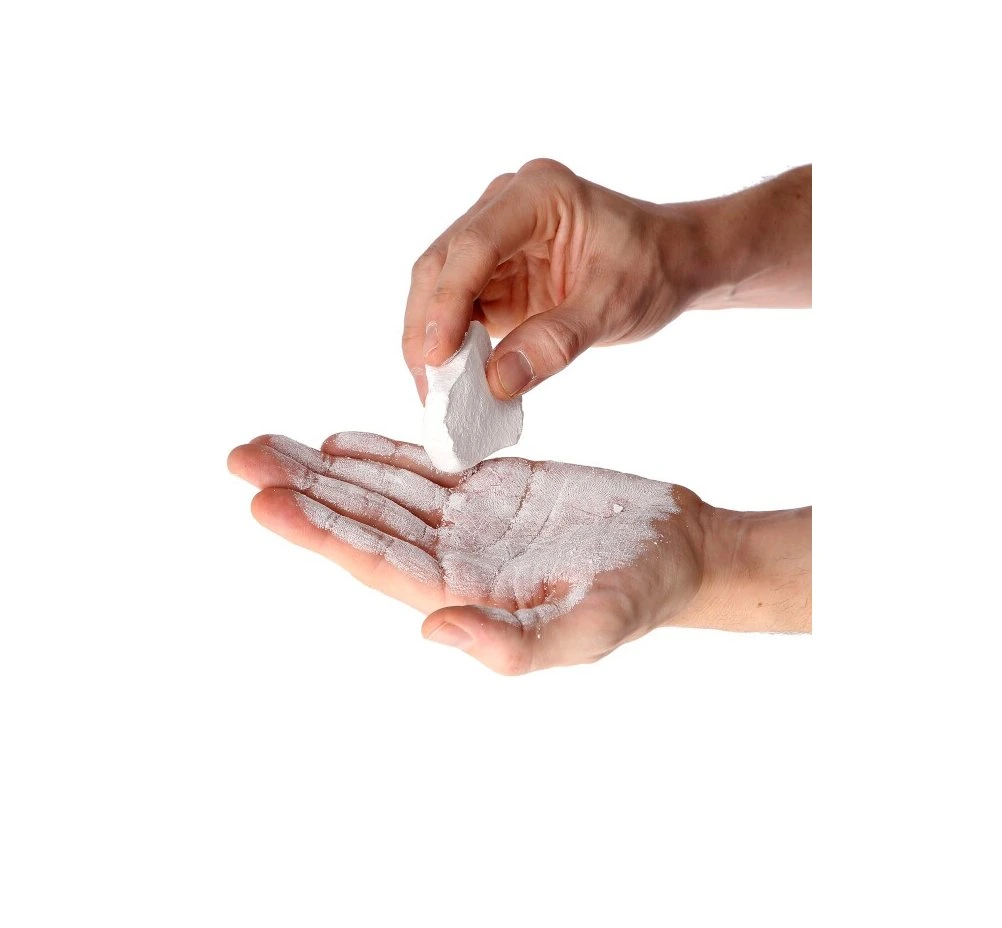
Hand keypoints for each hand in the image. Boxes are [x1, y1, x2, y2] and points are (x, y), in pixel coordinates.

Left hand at [227, 431, 707, 673]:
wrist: (678, 551)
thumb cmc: (643, 595)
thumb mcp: (591, 630)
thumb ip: (516, 644)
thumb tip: (429, 629)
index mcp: (466, 591)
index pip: (377, 559)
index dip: (320, 532)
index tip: (265, 501)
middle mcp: (454, 556)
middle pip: (362, 520)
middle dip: (300, 491)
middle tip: (239, 459)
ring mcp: (470, 520)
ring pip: (383, 490)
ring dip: (324, 469)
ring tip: (267, 447)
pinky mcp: (491, 490)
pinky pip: (423, 468)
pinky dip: (379, 452)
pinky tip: (338, 441)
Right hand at [402, 159, 811, 401]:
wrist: (673, 261)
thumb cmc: (654, 267)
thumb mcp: (616, 306)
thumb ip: (557, 341)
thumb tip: (496, 382)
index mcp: (538, 195)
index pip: (474, 245)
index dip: (447, 302)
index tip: (436, 357)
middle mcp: (504, 208)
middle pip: (442, 265)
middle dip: (427, 327)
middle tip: (430, 390)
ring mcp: (495, 240)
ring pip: (439, 289)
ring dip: (432, 342)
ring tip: (439, 395)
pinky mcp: (493, 274)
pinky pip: (458, 310)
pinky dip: (453, 348)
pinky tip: (457, 384)